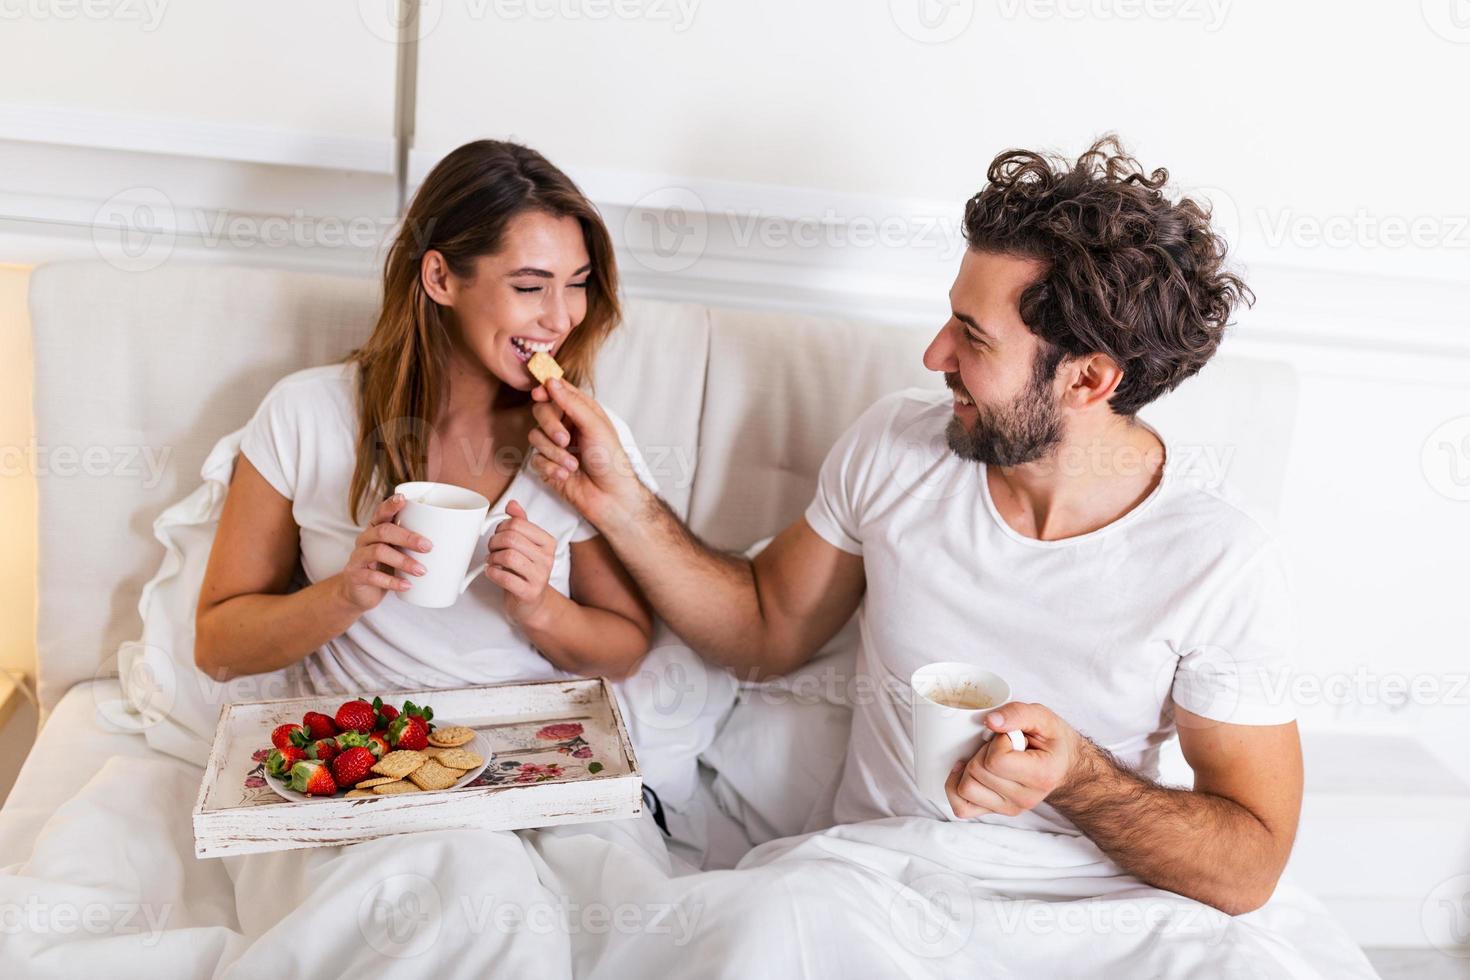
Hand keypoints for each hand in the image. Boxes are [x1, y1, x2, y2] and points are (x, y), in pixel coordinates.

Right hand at [335, 493, 431, 611]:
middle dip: (408, 537)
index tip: (404, 499)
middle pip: (384, 531)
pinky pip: (373, 577)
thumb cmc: (385, 568)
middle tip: (428, 547)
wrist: (360, 594)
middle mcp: (365, 540)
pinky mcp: (355, 576)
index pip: (381, 512)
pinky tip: (407, 585)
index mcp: (376, 529)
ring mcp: (358, 557)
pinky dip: (392, 581)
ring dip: (403, 561)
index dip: (391, 505)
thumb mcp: (399, 553)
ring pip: (378, 552)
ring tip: (422, 570)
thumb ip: (414, 545)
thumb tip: (453, 543)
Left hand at [484, 500, 555, 627]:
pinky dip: (492, 573)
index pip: (517, 523)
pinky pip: (504, 577)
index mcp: (548, 542)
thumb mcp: (525, 544)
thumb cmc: (524, 571)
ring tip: (492, 562)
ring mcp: (540, 576)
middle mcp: (548, 558)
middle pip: (511, 538)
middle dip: (494, 543)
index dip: (500, 528)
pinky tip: (492, 573)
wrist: (531, 603)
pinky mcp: (530, 593)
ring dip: (492, 558)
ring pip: (507, 556)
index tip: (498, 536)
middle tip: (492, 550)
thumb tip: (512, 504)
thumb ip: (520, 523)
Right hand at [529, 379, 645, 530]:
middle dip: (551, 426)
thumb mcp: (595, 426)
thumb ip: (571, 403)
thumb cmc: (611, 461)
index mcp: (582, 411)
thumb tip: (551, 382)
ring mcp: (556, 445)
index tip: (539, 394)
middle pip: (541, 411)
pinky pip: (535, 459)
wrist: (610, 497)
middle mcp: (567, 425)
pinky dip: (551, 468)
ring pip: (535, 437)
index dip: (546, 390)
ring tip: (573, 465)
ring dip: (554, 453)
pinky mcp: (548, 465)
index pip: (558, 391)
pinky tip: (566, 475)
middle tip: (565, 440)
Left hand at [943, 702, 1085, 818]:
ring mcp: (1010, 808)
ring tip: (990, 758)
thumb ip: (1018, 713)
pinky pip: (962, 807)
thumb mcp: (1043, 718)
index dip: (996, 741)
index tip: (1010, 737)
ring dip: (970, 767)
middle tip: (1001, 746)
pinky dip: (956, 787)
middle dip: (982, 751)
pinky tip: (969, 772)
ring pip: (965, 788)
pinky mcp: (996, 812)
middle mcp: (1025, 798)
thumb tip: (989, 721)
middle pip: (977, 772)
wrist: (1062, 765)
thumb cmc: (1051, 740)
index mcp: (1041, 776)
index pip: (996, 761)